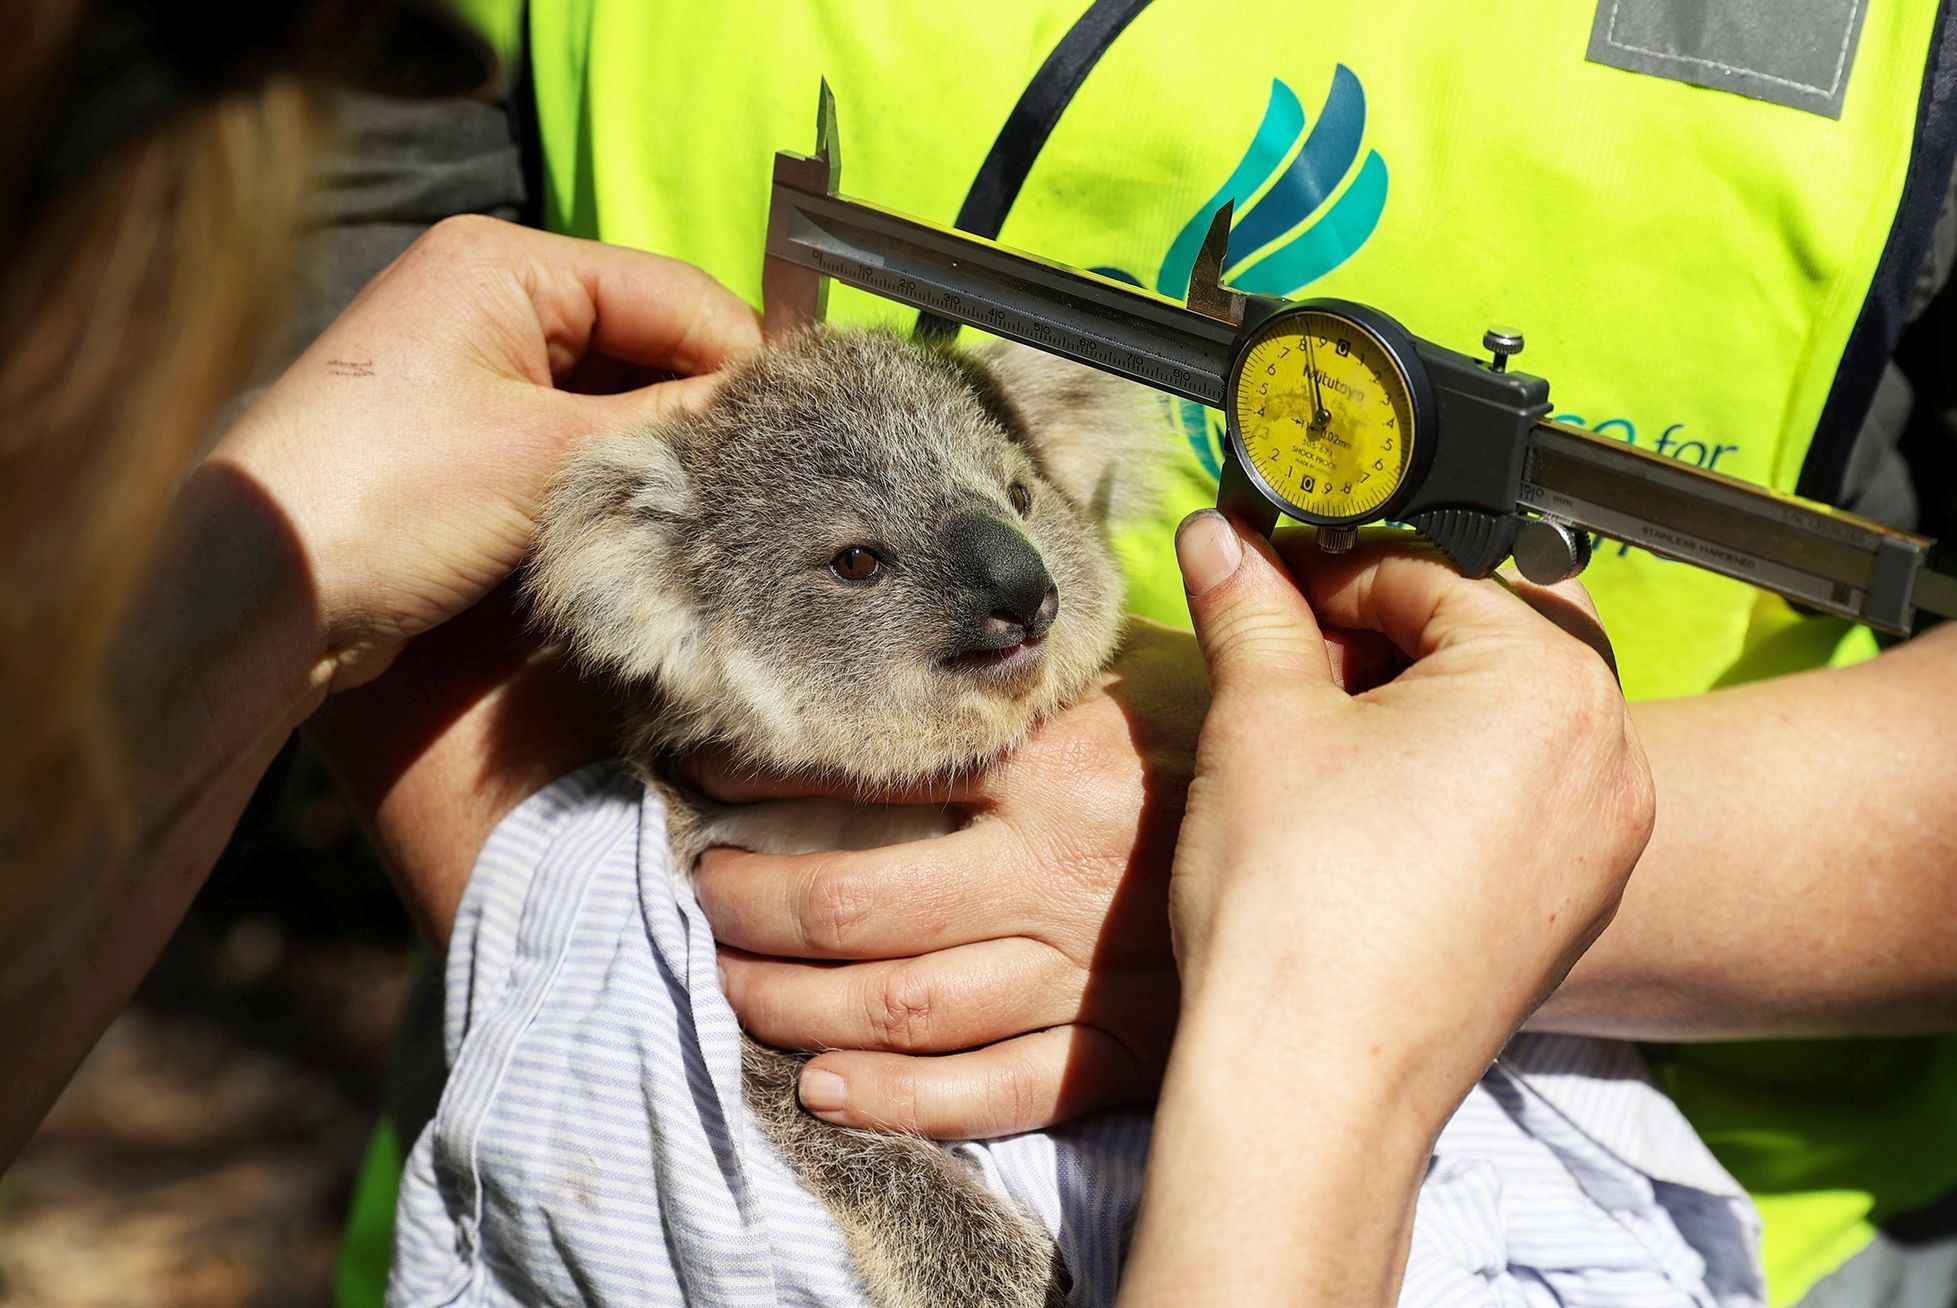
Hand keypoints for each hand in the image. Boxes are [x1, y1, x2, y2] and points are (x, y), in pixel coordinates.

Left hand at [266, 216, 757, 942]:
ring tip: (716, 509)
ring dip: (659, 453)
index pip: (671, 294)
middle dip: (702, 410)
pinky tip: (651, 523)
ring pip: (613, 399)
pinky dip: (614, 480)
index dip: (743, 362)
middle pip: (645, 342)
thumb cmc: (384, 498)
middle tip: (768, 482)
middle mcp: (487, 301)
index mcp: (504, 265)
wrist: (260, 594)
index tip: (801, 434)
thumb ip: (670, 426)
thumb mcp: (550, 457)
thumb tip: (765, 417)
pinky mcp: (464, 439)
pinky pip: (571, 443)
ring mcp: (473, 370)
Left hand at [695, 620, 1206, 1137]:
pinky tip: (825, 1089)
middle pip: (861, 907)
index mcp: (1057, 763)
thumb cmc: (1244, 747)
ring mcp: (1086, 972)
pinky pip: (995, 1094)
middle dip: (756, 907)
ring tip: (731, 982)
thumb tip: (955, 601)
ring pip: (906, 1006)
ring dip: (797, 1003)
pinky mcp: (1121, 1048)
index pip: (873, 774)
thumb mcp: (1152, 665)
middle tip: (702, 895)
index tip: (705, 770)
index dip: (766, 775)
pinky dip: (901, 1101)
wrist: (1380, 837)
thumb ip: (1047, 658)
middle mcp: (1056, 872)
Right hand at [1118, 512, 1652, 1306]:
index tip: (1265, 591)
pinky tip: (1360, 819)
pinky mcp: (1572, 903)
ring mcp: (1601, 839)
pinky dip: (1445, 783)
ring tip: (1316, 752)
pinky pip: (1516, 797)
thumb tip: (1223, 538)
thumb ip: (1250, 604)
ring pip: (1499, 720)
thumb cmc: (1299, 909)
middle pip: (1479, 641)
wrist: (1311, 1081)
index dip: (1328, 576)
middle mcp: (1609, 754)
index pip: (1428, 572)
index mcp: (1549, 681)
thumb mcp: (1262, 717)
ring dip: (1410, 710)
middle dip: (1377, 641)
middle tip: (1286, 674)